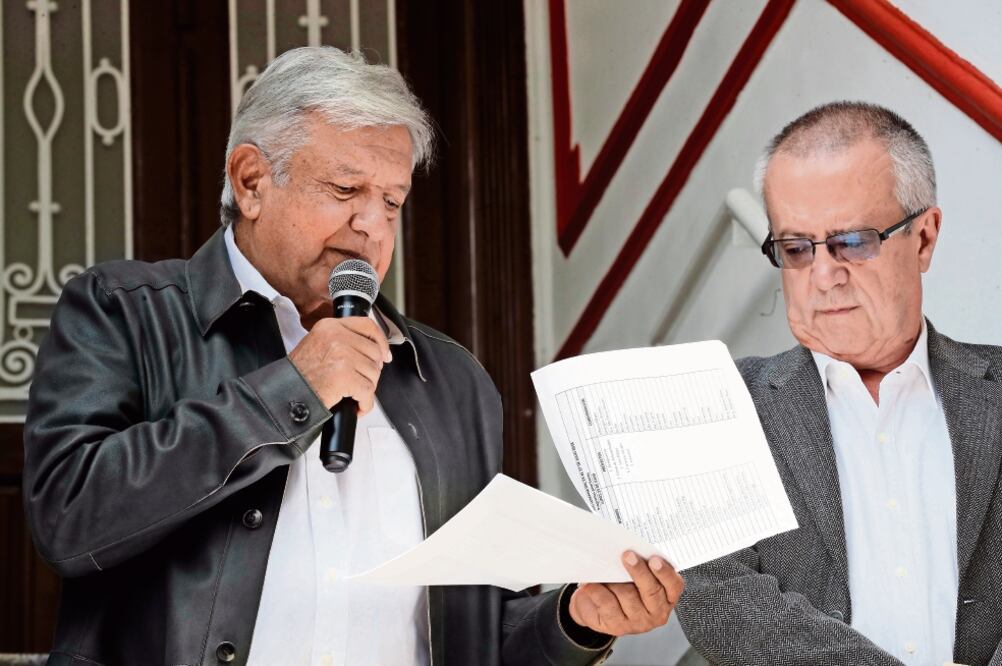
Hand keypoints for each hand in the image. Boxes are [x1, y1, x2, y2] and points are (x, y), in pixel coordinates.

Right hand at [288, 316, 391, 412]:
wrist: (286, 393)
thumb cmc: (300, 375)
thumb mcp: (318, 344)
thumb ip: (342, 340)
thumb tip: (373, 348)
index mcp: (330, 326)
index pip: (367, 325)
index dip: (380, 341)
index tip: (385, 354)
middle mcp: (337, 337)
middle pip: (374, 352)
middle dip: (371, 371)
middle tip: (360, 382)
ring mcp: (342, 355)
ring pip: (373, 373)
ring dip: (366, 388)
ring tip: (352, 393)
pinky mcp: (346, 376)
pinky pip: (368, 392)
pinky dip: (364, 403)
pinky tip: (356, 405)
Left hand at [568, 551, 683, 635]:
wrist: (597, 604)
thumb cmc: (620, 583)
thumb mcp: (635, 573)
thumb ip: (640, 563)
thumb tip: (630, 551)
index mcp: (667, 595)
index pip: (674, 585)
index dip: (665, 572)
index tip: (654, 559)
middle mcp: (656, 611)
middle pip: (652, 591)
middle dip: (639, 571)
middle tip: (627, 555)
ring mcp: (639, 622)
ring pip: (628, 596)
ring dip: (615, 581)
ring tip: (604, 570)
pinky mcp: (619, 627)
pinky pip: (608, 606)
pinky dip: (598, 592)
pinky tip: (591, 585)